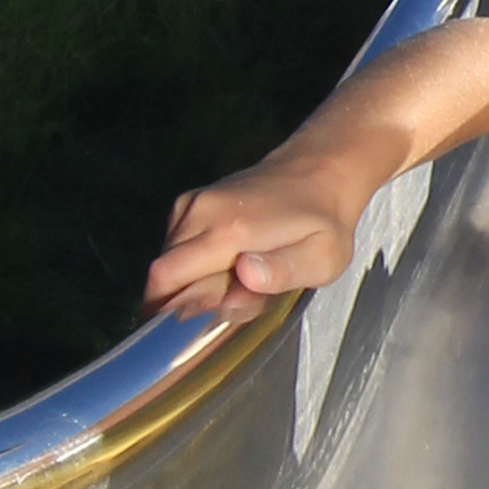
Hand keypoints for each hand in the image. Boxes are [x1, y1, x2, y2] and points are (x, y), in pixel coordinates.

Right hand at [145, 161, 356, 323]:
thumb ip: (282, 273)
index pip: (165, 278)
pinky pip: (174, 246)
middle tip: (234, 298)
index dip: (174, 310)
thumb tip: (244, 275)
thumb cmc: (325, 223)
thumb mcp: (323, 258)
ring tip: (237, 279)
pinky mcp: (191, 201)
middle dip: (187, 299)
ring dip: (191, 281)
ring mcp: (193, 202)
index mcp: (229, 230)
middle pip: (163, 275)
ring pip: (167, 261)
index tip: (210, 317)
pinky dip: (192, 263)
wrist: (321, 172)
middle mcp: (201, 211)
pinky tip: (227, 262)